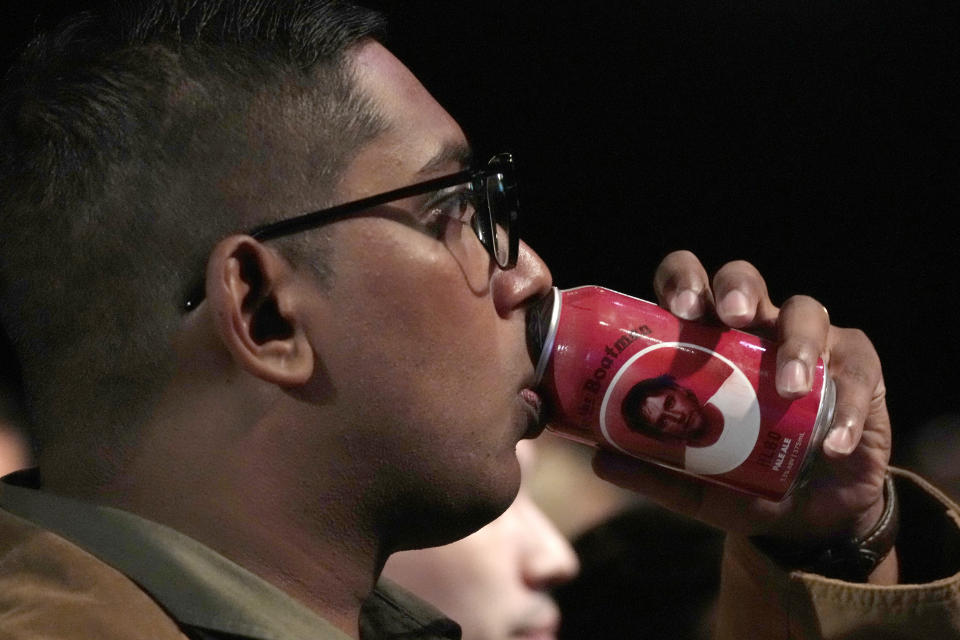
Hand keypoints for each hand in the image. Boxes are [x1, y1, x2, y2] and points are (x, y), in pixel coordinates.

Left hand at [593, 251, 890, 546]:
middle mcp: (757, 330)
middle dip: (737, 289)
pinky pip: (856, 371)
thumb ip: (657, 471)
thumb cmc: (748, 481)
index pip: (690, 288)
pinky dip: (847, 408)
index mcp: (709, 342)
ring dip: (796, 344)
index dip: (684, 283)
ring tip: (787, 387)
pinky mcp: (858, 370)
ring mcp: (811, 343)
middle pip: (744, 279)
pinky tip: (833, 443)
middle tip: (731, 317)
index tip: (680, 307)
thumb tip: (599, 459)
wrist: (813, 518)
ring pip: (806, 311)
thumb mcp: (700, 486)